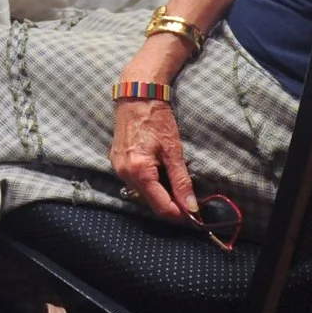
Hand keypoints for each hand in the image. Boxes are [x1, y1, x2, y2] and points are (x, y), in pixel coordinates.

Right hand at [110, 95, 197, 220]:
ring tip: (176, 185)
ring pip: (142, 193)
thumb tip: (192, 207)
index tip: (194, 216)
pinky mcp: (117, 162)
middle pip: (150, 202)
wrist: (137, 95)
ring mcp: (117, 168)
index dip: (179, 215)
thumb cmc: (157, 119)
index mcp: (139, 172)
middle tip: (189, 201)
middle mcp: (124, 174)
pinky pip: (135, 181)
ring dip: (160, 194)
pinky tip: (161, 174)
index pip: (160, 206)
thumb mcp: (173, 150)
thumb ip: (181, 181)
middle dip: (170, 205)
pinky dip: (149, 183)